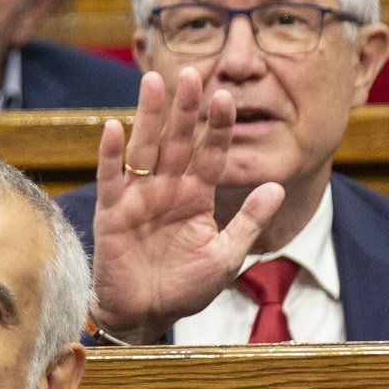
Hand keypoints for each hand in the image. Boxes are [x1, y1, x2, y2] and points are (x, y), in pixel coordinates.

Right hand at [89, 66, 283, 340]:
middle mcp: (168, 188)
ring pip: (145, 148)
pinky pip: (112, 178)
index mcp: (197, 195)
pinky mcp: (112, 212)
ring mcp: (139, 197)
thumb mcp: (226, 256)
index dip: (218, 126)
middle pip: (178, 140)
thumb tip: (277, 187)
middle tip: (191, 73)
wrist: (147, 315)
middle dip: (184, 108)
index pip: (211, 152)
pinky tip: (115, 127)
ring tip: (153, 82)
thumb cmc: (186, 288)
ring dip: (149, 116)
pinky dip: (111, 154)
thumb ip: (249, 221)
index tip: (226, 97)